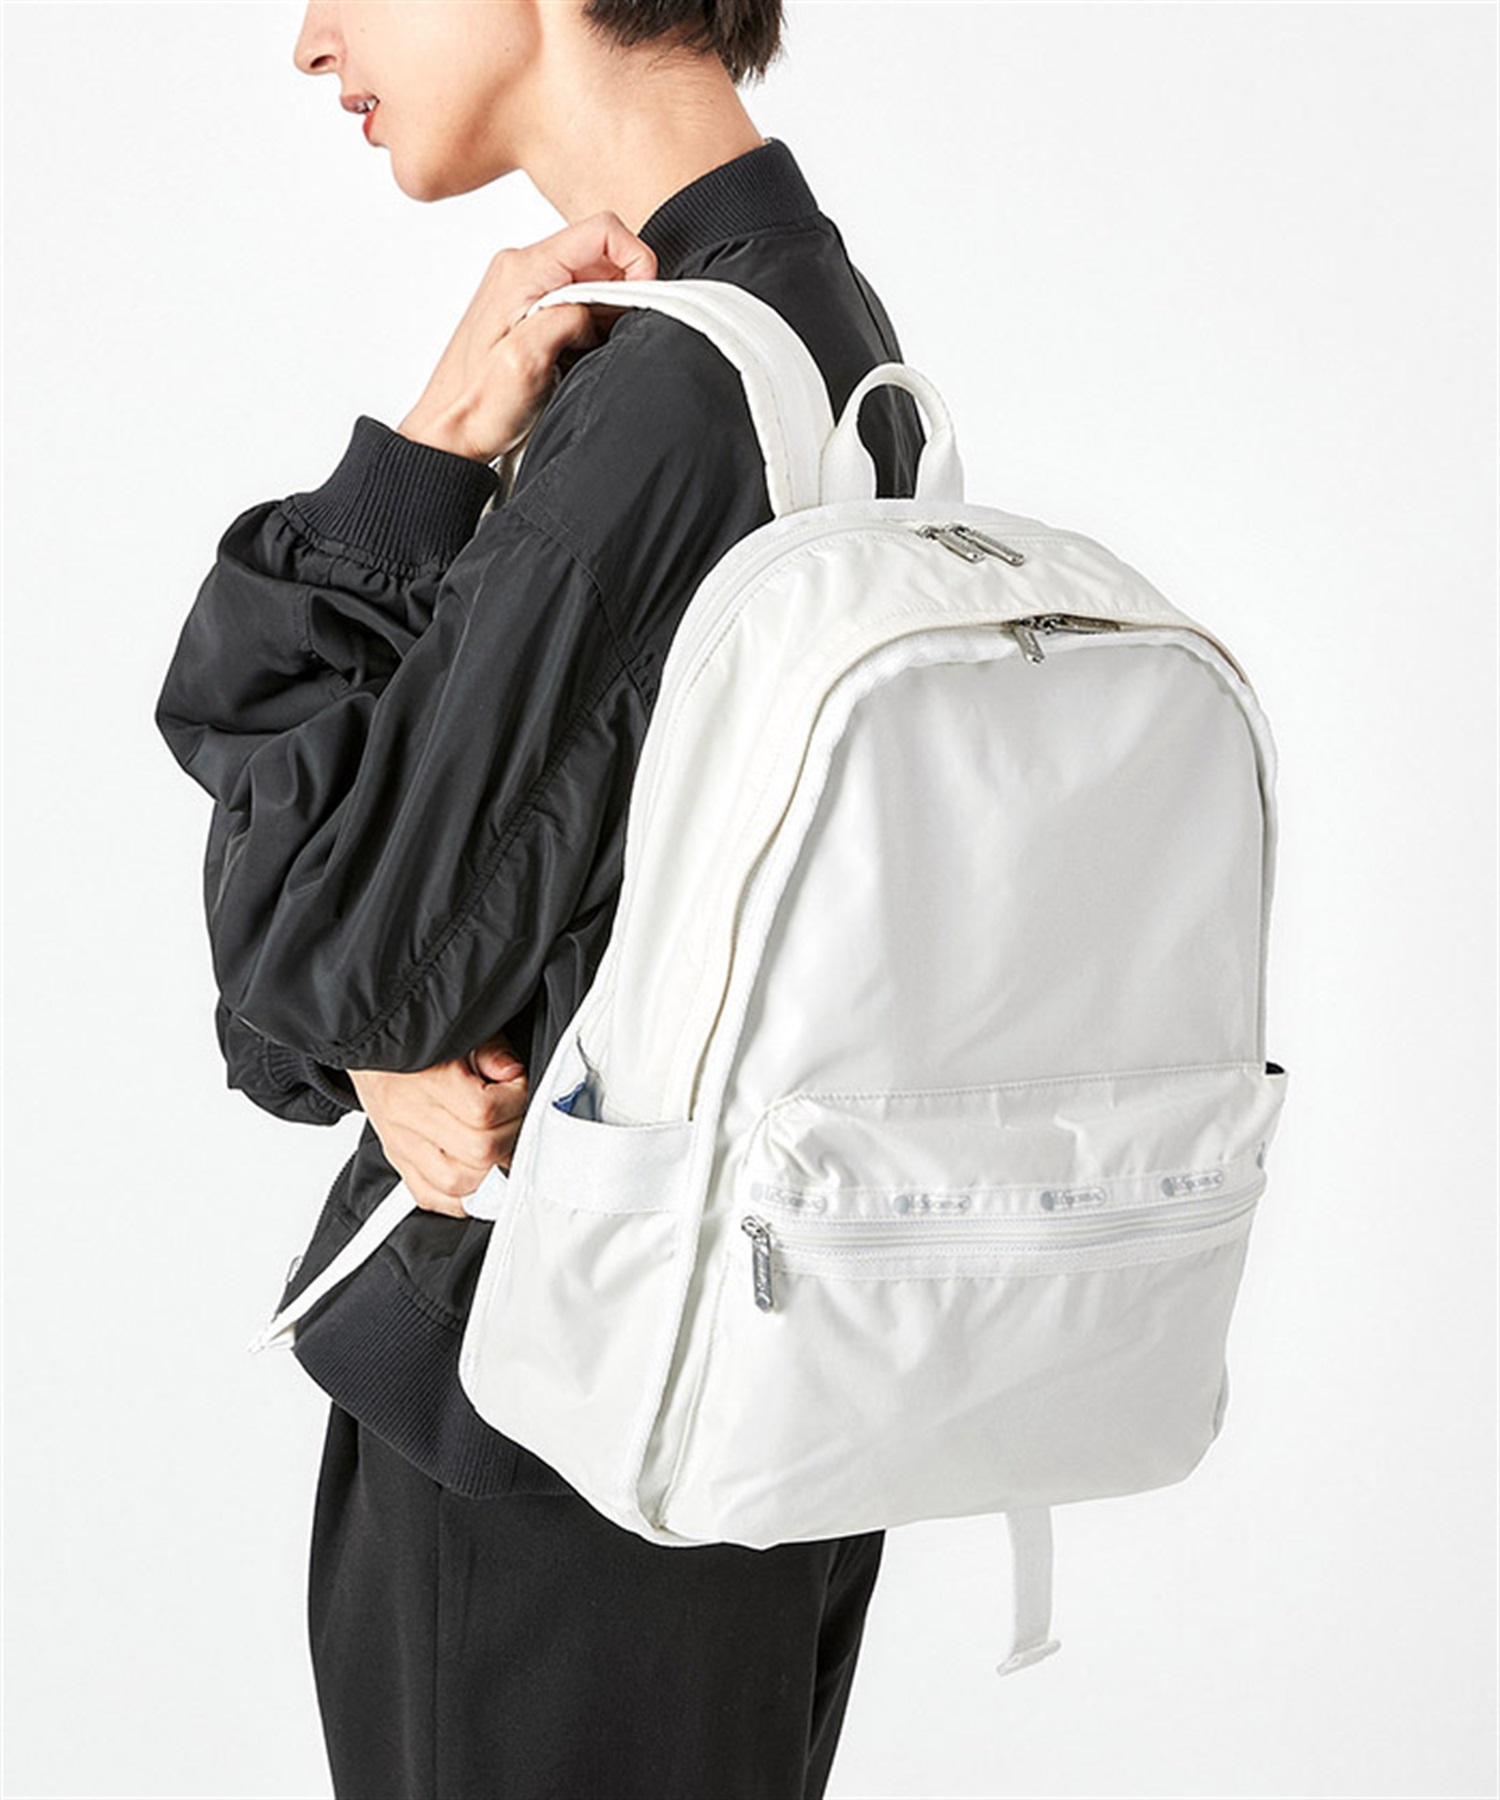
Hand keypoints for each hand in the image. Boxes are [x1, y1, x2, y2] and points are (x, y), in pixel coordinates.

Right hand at [349, 1032, 529, 1216]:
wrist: (368, 1042)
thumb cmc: (415, 1040)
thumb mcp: (460, 1030)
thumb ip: (490, 1050)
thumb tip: (511, 1072)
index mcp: (424, 1080)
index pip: (483, 1112)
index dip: (515, 1100)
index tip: (517, 1086)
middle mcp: (408, 1117)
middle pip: (478, 1152)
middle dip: (510, 1135)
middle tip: (514, 1116)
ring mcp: (402, 1144)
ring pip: (458, 1184)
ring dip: (490, 1169)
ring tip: (499, 1144)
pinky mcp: (399, 1160)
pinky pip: (432, 1197)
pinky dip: (461, 1195)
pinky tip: (477, 1175)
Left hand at [398, 211, 656, 463]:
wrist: (449, 431)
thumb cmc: (477, 405)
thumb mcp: (527, 362)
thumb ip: (567, 318)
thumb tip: (593, 309)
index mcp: (523, 270)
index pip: (601, 232)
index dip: (637, 260)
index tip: (643, 299)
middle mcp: (522, 267)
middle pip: (600, 252)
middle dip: (623, 290)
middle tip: (615, 336)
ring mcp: (526, 285)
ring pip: (592, 276)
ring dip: (606, 310)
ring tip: (589, 351)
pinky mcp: (529, 306)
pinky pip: (577, 297)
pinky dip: (591, 322)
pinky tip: (579, 354)